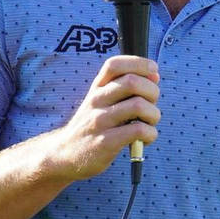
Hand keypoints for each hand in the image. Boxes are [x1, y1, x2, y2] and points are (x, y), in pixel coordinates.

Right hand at [47, 55, 160, 180]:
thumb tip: (154, 76)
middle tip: (152, 104)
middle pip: (132, 81)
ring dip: (154, 114)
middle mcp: (96, 100)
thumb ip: (126, 88)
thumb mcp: (102, 102)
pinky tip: (145, 138)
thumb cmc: (93, 126)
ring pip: (139, 106)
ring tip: (150, 123)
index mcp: (97, 88)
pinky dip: (151, 134)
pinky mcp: (106, 142)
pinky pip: (138, 130)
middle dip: (152, 91)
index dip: (139, 63)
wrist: (65, 154)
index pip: (115, 64)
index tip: (153, 70)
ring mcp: (100, 121)